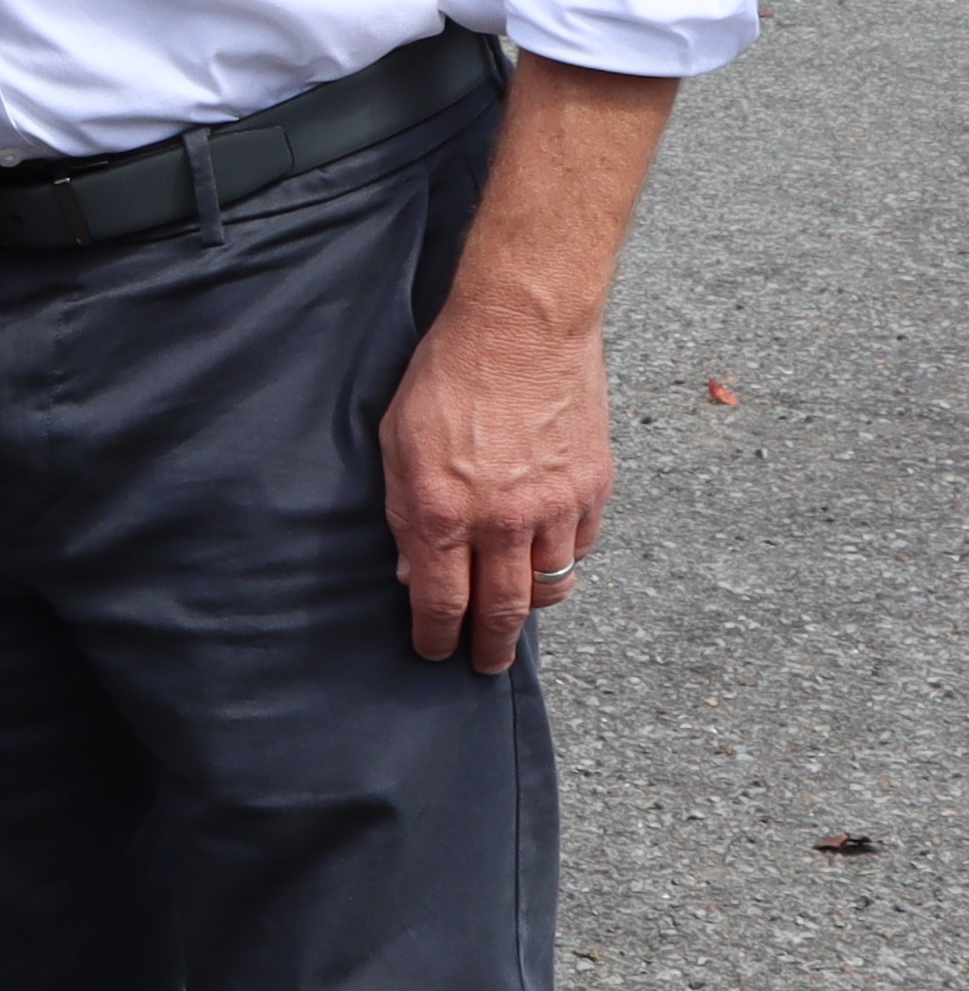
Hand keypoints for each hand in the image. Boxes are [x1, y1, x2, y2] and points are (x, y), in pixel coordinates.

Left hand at [381, 298, 607, 675]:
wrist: (522, 327)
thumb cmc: (447, 376)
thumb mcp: (397, 444)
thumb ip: (406, 513)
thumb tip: (413, 570)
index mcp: (446, 512)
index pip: (443, 602)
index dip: (437, 636)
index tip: (435, 652)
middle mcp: (504, 520)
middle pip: (504, 610)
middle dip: (491, 646)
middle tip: (484, 664)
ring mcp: (556, 506)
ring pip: (550, 586)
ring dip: (531, 608)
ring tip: (516, 617)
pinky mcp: (593, 486)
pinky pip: (581, 547)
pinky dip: (564, 561)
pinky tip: (548, 560)